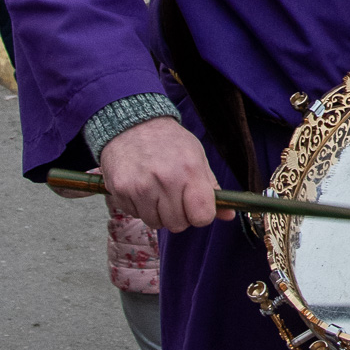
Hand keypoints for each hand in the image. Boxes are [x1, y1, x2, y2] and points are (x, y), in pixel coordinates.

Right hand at [98, 117, 231, 230]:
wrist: (131, 124)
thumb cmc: (169, 142)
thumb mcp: (197, 157)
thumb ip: (211, 188)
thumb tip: (229, 216)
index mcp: (190, 170)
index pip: (202, 216)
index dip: (201, 216)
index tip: (196, 208)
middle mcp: (166, 179)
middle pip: (178, 225)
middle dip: (179, 215)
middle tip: (173, 197)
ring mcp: (141, 186)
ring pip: (155, 223)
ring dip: (157, 213)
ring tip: (156, 191)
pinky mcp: (120, 189)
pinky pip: (135, 215)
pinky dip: (139, 207)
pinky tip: (140, 187)